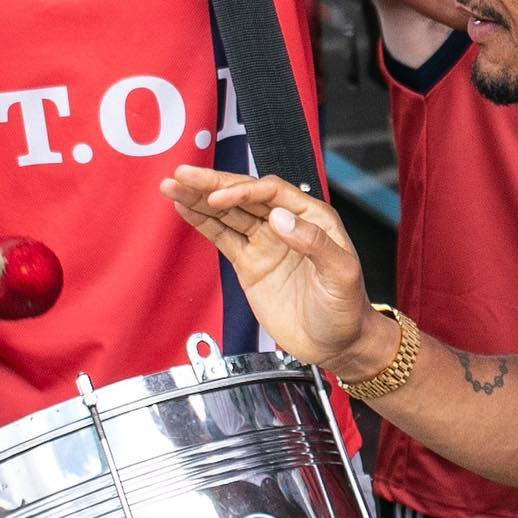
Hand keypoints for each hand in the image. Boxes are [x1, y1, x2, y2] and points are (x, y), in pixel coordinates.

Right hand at [161, 167, 390, 374]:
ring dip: (199, 199)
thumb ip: (315, 244)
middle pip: (244, 196)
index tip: (219, 197)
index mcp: (313, 217)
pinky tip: (183, 207)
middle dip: (211, 184)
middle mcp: (287, 224)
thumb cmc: (347, 308)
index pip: (272, 193)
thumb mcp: (342, 275)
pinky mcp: (250, 263)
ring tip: (170, 185)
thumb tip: (279, 218)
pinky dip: (202, 222)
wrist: (337, 344)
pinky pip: (222, 236)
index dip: (243, 191)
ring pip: (227, 213)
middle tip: (181, 173)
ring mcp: (265, 243)